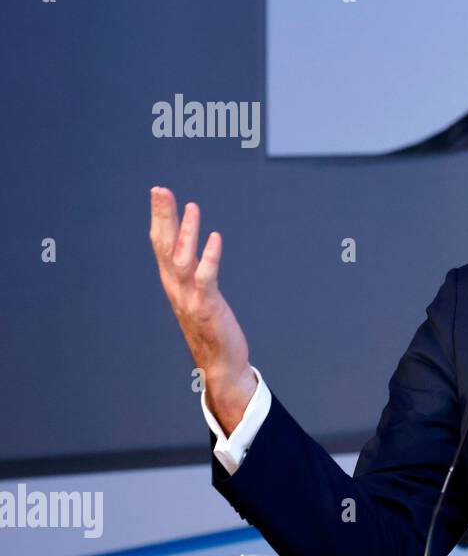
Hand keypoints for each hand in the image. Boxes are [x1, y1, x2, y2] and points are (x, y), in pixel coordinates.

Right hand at [149, 187, 256, 433]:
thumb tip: (192, 255)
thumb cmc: (211, 331)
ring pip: (181, 258)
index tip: (159, 194)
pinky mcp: (206, 307)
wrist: (220, 366)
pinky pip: (206, 278)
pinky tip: (215, 237)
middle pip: (164, 246)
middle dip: (162, 216)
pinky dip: (209, 257)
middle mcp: (176, 289)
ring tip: (190, 206)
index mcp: (173, 284)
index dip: (159, 219)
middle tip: (160, 190)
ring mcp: (189, 298)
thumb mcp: (197, 298)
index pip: (160, 245)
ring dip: (185, 231)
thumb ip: (193, 277)